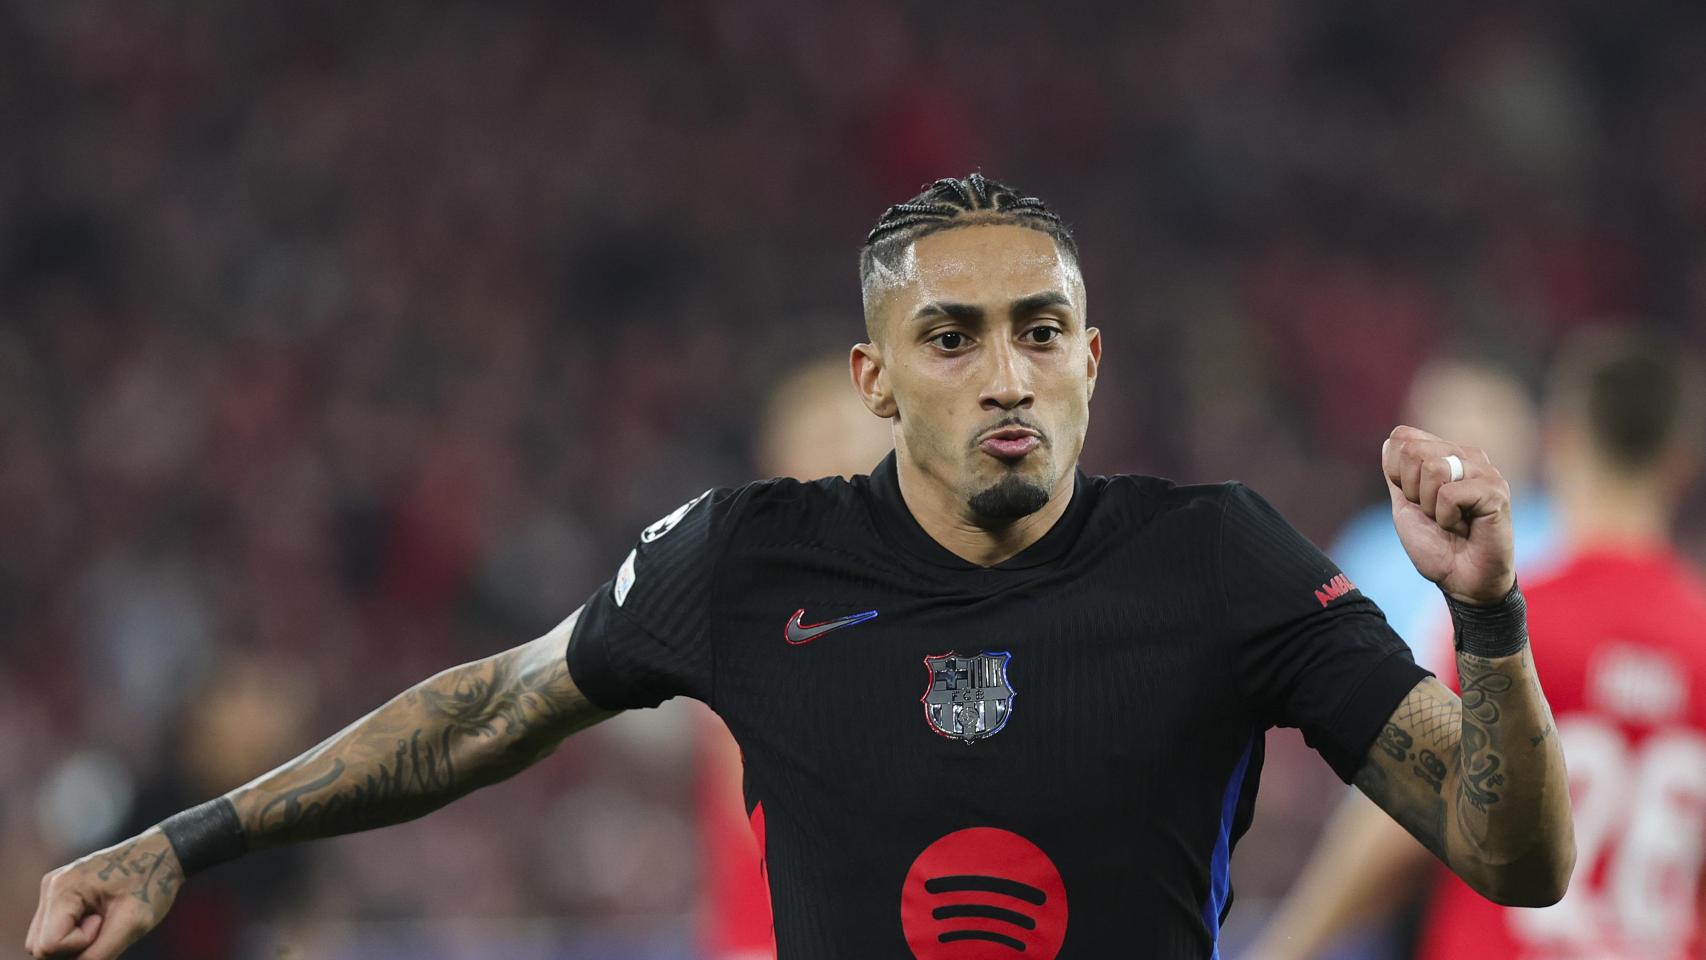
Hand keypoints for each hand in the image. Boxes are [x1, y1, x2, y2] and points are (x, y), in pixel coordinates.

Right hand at [25, 829, 181, 959]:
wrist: (162, 855)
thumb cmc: (151, 883)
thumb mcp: (131, 924)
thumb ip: (97, 954)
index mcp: (63, 887)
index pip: (49, 945)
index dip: (81, 944)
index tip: (105, 921)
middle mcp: (51, 887)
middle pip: (40, 947)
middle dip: (73, 947)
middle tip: (105, 924)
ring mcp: (52, 891)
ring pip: (44, 942)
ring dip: (73, 943)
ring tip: (103, 920)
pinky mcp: (59, 897)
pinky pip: (53, 933)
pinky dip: (73, 936)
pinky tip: (98, 919)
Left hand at [1381, 424, 1515, 605]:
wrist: (1461, 580)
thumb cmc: (1436, 544)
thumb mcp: (1406, 505)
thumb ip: (1397, 473)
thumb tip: (1391, 441)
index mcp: (1445, 454)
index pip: (1402, 437)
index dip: (1396, 472)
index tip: (1413, 498)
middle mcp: (1467, 456)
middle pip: (1413, 450)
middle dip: (1411, 489)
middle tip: (1432, 512)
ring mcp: (1485, 472)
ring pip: (1433, 469)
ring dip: (1430, 505)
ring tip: (1449, 520)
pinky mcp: (1496, 492)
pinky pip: (1450, 494)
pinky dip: (1446, 517)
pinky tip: (1463, 527)